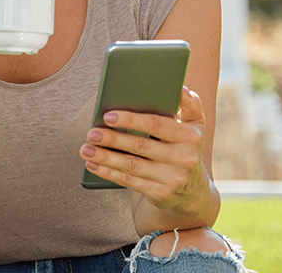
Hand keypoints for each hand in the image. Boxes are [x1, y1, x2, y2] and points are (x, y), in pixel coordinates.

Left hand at [80, 86, 207, 212]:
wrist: (192, 189)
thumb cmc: (186, 146)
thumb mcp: (196, 124)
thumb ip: (190, 103)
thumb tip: (180, 88)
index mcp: (190, 136)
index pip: (156, 124)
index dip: (131, 120)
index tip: (108, 116)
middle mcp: (184, 158)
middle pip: (141, 146)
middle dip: (112, 139)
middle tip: (91, 133)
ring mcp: (172, 178)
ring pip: (132, 165)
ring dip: (105, 157)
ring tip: (85, 149)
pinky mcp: (160, 193)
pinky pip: (129, 181)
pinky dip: (108, 172)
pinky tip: (93, 164)